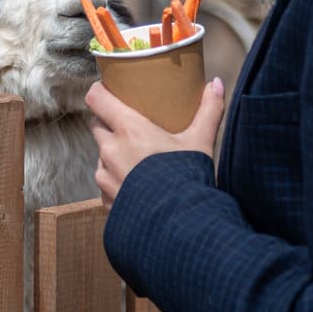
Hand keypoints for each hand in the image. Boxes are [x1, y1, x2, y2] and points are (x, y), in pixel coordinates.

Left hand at [87, 77, 227, 206]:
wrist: (180, 229)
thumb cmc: (188, 180)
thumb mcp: (200, 143)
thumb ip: (209, 111)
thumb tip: (216, 83)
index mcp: (129, 131)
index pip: (96, 99)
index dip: (100, 91)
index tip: (110, 89)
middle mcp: (110, 151)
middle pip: (97, 124)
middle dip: (109, 122)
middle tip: (130, 124)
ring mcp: (105, 177)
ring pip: (101, 155)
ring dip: (113, 153)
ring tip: (138, 159)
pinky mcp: (106, 200)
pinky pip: (106, 182)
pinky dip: (117, 180)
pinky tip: (138, 185)